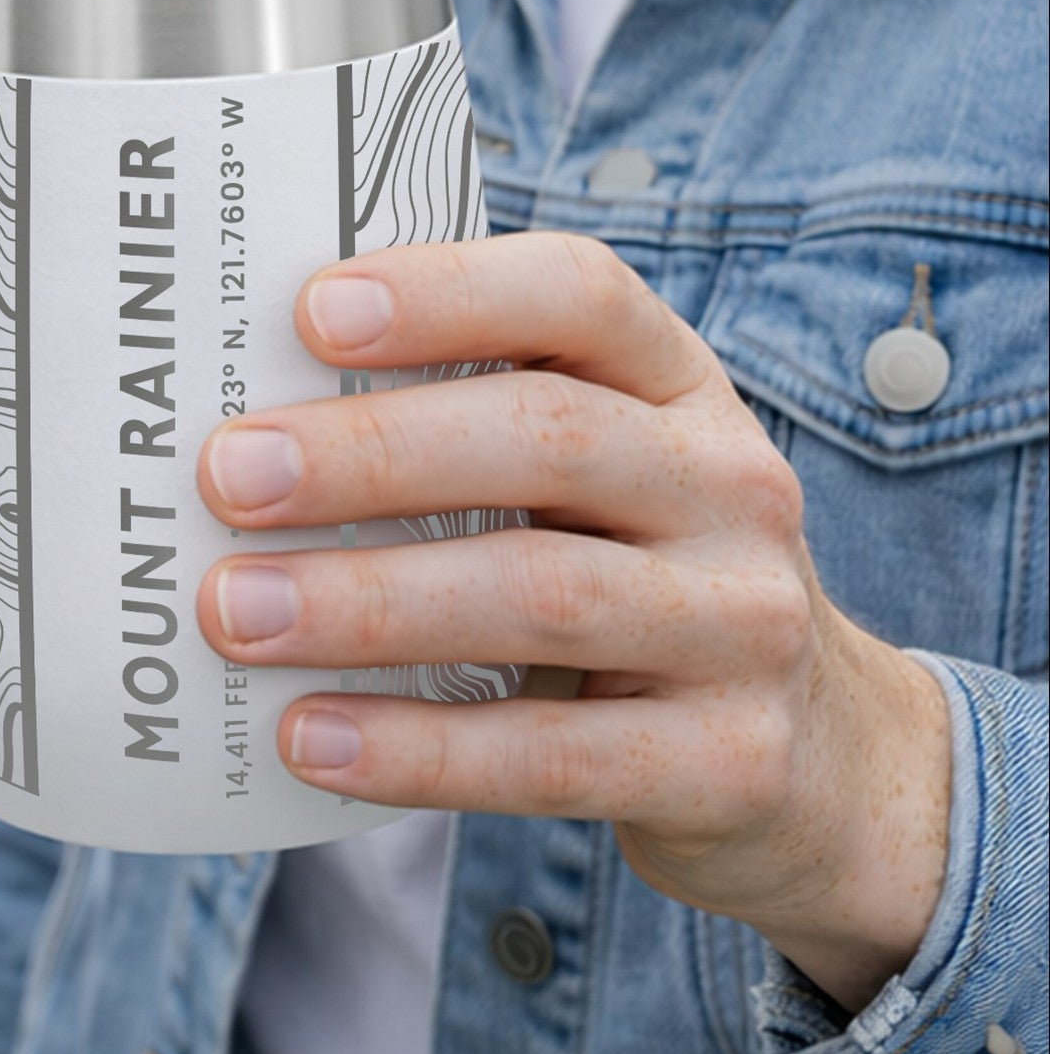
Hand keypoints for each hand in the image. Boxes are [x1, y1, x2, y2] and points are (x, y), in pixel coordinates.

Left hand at [193, 231, 951, 1011]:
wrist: (827, 762)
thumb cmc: (631, 568)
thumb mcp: (586, 471)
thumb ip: (459, 420)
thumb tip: (240, 411)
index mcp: (675, 379)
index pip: (578, 292)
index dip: (447, 290)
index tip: (310, 309)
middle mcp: (727, 482)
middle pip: (542, 437)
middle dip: (367, 453)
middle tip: (227, 476)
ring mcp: (743, 624)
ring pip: (539, 594)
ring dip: (365, 602)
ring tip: (234, 611)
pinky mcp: (732, 763)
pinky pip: (554, 754)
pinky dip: (417, 748)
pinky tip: (309, 735)